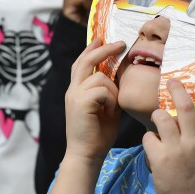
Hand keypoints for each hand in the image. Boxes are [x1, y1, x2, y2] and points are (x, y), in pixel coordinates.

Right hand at [64, 38, 125, 163]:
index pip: (81, 63)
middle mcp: (73, 89)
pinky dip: (111, 100)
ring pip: (100, 77)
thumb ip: (109, 92)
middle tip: (121, 44)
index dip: (91, 49)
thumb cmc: (98, 135)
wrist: (86, 155)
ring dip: (113, 91)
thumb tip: (120, 79)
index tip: (102, 39)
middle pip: (86, 60)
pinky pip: (103, 90)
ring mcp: (75, 95)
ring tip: (113, 108)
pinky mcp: (80, 102)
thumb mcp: (106, 108)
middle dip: (104, 49)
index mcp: (76, 90)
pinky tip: (110, 113)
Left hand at [143, 71, 194, 193]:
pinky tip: (154, 151)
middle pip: (186, 106)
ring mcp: (178, 150)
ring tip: (158, 122)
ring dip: (157, 116)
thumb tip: (183, 114)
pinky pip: (148, 137)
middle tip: (171, 80)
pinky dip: (149, 141)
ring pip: (162, 117)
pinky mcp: (161, 158)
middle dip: (177, 90)